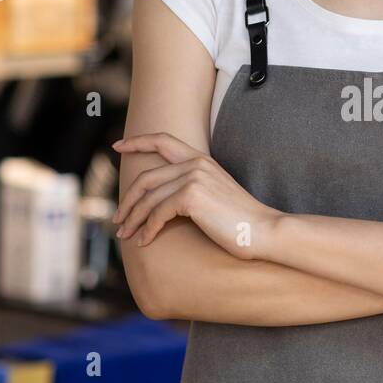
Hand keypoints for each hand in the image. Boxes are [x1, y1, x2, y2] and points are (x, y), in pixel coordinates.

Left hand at [112, 132, 280, 257]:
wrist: (264, 230)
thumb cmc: (241, 220)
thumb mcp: (214, 195)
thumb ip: (191, 188)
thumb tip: (161, 201)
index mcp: (201, 159)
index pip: (162, 140)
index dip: (137, 142)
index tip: (117, 146)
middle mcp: (195, 164)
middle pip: (146, 178)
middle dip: (127, 200)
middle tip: (118, 218)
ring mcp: (193, 178)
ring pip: (148, 199)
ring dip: (133, 219)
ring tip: (125, 235)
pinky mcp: (190, 197)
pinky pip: (157, 214)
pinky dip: (148, 230)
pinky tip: (145, 242)